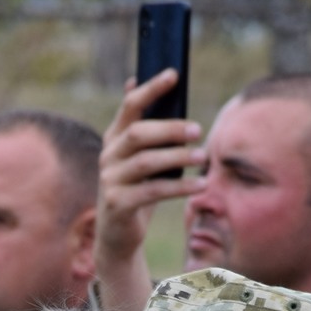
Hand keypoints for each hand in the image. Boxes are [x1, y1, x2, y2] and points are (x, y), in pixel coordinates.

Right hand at [96, 70, 204, 310]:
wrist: (118, 236)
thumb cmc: (136, 191)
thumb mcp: (140, 159)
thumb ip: (144, 129)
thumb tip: (138, 84)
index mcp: (114, 139)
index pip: (130, 107)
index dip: (151, 89)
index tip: (173, 74)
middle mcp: (108, 157)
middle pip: (139, 133)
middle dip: (171, 129)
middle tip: (199, 130)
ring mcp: (110, 181)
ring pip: (146, 162)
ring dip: (178, 158)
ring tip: (203, 158)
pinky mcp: (118, 204)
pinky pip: (152, 191)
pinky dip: (179, 188)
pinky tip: (201, 185)